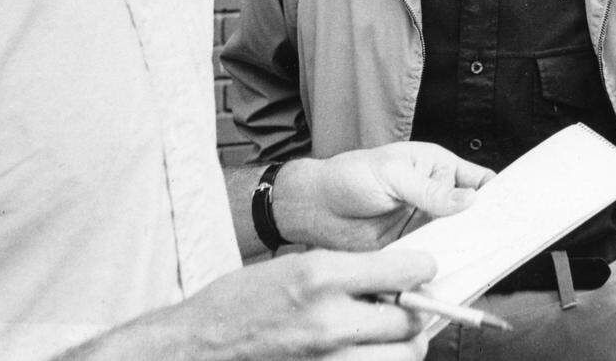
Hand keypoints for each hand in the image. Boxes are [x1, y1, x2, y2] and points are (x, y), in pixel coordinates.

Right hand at [62, 248, 434, 360]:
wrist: (191, 350)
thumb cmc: (237, 304)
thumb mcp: (293, 265)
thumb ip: (346, 271)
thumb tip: (396, 275)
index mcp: (321, 276)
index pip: (405, 270)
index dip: (421, 268)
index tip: (423, 270)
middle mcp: (329, 320)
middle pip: (410, 320)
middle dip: (414, 312)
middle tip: (404, 307)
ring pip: (402, 358)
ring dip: (402, 346)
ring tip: (388, 336)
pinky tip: (365, 353)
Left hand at [277, 143, 494, 250]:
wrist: (314, 208)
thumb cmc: (350, 176)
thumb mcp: (393, 175)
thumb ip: (431, 191)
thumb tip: (470, 200)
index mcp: (437, 167)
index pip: (478, 180)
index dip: (497, 194)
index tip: (514, 210)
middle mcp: (436, 196)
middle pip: (473, 213)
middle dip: (487, 226)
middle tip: (503, 241)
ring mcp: (424, 223)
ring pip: (457, 238)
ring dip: (466, 248)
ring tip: (482, 259)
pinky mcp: (410, 247)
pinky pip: (434, 257)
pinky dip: (444, 264)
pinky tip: (453, 271)